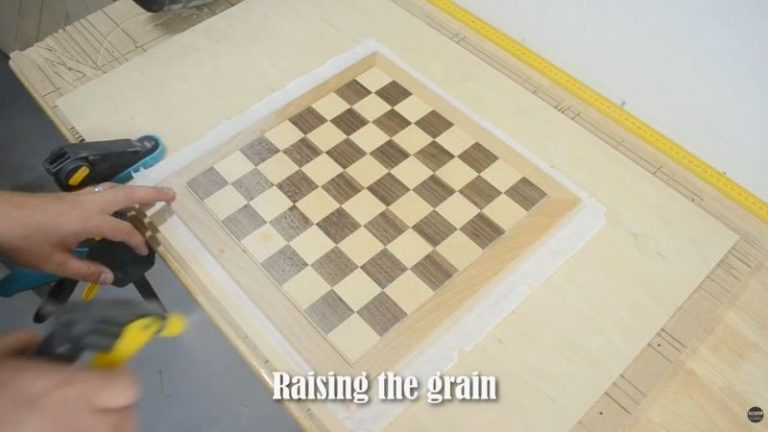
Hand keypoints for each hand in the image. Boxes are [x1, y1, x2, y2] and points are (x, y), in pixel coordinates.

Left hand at [0, 184, 174, 283]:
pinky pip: (102, 190)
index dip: (137, 241)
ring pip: (114, 188)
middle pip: (127, 194)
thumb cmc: (26, 241)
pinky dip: (118, 192)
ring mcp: (79, 197)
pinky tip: (117, 200)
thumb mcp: (53, 263)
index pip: (123, 230)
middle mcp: (89, 204)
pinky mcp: (69, 196)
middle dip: (151, 194)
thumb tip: (111, 277)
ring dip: (135, 191)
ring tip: (150, 197)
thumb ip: (85, 270)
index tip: (144, 252)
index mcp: (89, 221)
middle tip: (172, 195)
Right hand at [0, 331, 138, 431]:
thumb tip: (37, 344)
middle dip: (115, 410)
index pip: (127, 384)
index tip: (101, 375)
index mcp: (66, 391)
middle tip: (92, 405)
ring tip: (78, 425)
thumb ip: (22, 346)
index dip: (117, 378)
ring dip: (102, 430)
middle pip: (127, 419)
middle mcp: (79, 425)